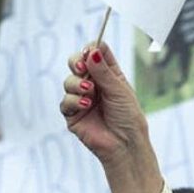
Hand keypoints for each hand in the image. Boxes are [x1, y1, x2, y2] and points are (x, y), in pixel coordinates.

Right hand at [60, 43, 149, 165]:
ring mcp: (81, 98)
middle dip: (76, 62)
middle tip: (82, 67)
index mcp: (108, 74)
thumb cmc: (128, 117)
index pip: (95, 52)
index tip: (90, 51)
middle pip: (76, 62)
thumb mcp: (118, 89)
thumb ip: (103, 71)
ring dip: (77, 84)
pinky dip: (74, 101)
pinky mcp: (73, 115)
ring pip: (68, 81)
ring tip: (89, 91)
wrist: (125, 144)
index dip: (91, 49)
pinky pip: (65, 102)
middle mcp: (93, 84)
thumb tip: (91, 50)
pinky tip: (86, 105)